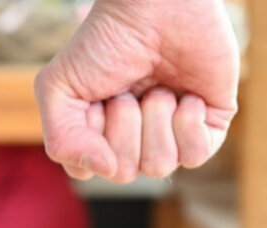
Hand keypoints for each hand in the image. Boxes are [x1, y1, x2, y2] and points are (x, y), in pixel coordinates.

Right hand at [35, 0, 239, 181]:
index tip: (93, 99)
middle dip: (123, 124)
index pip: (89, 169)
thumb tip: (105, 169)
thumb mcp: (59, 89)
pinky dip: (186, 123)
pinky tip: (185, 95)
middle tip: (127, 88)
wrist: (154, 5)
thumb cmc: (104, 42)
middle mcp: (134, 141)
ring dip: (154, 119)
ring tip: (156, 87)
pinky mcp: (208, 125)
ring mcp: (171, 135)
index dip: (88, 137)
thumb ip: (62, 141)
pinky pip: (195, 157)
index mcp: (98, 136)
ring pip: (158, 166)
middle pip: (124, 171)